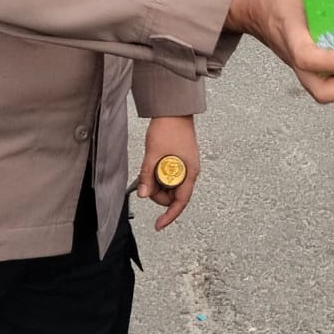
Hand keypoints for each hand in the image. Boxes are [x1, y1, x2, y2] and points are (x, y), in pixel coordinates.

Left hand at [135, 115, 199, 230]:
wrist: (174, 109)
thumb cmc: (169, 127)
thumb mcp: (153, 154)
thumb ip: (147, 176)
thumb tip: (142, 194)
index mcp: (189, 172)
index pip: (181, 202)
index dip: (169, 215)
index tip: (158, 224)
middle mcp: (190, 171)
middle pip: (175, 195)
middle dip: (158, 194)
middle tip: (145, 183)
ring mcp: (186, 165)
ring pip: (171, 185)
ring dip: (158, 183)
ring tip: (149, 168)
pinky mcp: (181, 159)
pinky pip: (171, 175)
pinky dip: (160, 175)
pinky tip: (153, 165)